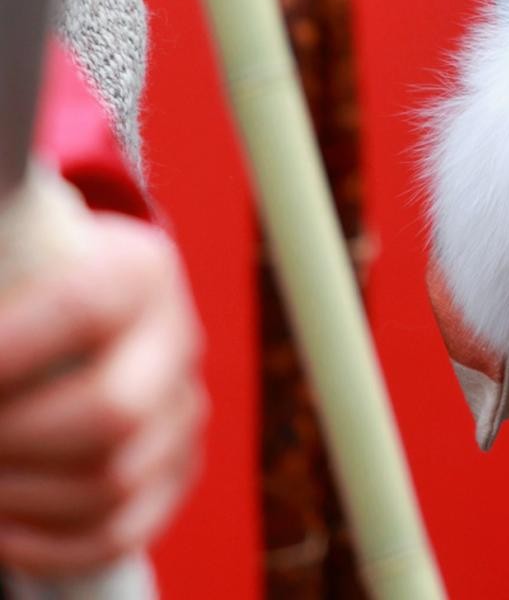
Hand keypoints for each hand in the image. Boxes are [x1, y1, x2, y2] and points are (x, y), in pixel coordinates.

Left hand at [0, 210, 205, 578]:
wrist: (86, 318)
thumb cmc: (32, 298)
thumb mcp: (22, 273)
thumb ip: (3, 293)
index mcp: (141, 270)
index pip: (84, 309)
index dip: (12, 352)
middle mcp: (177, 338)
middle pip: (113, 412)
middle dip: (17, 440)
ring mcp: (183, 408)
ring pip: (115, 481)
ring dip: (23, 496)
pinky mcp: (178, 469)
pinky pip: (121, 531)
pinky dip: (50, 547)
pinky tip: (3, 530)